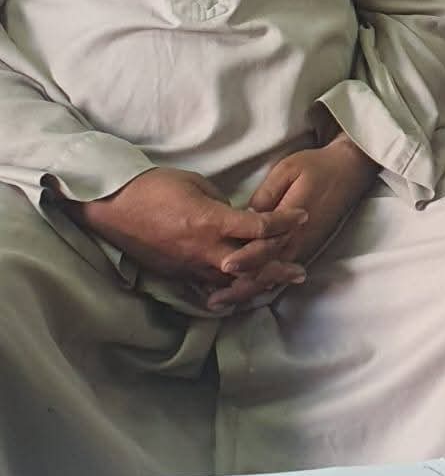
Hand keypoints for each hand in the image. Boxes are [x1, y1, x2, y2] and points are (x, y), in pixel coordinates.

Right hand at [67, 167, 308, 292]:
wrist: (112, 207)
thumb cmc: (153, 187)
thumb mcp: (196, 184)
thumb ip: (222, 204)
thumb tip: (238, 215)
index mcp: (210, 222)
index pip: (258, 228)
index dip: (284, 222)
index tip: (302, 216)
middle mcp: (204, 250)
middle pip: (251, 265)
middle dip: (278, 267)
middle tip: (300, 270)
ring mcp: (190, 266)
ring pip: (232, 283)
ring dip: (257, 284)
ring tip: (278, 285)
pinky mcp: (178, 274)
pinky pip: (211, 286)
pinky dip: (231, 289)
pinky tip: (243, 291)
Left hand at [206, 134, 377, 311]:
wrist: (349, 171)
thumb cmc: (316, 167)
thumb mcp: (287, 171)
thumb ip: (266, 195)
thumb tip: (245, 216)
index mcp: (292, 221)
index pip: (266, 246)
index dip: (245, 257)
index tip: (224, 266)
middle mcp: (299, 240)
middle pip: (267, 270)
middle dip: (241, 287)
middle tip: (214, 301)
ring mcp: (304, 246)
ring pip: (274, 276)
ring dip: (249, 290)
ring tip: (223, 302)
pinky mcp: (307, 247)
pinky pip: (282, 270)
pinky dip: (263, 283)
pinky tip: (245, 290)